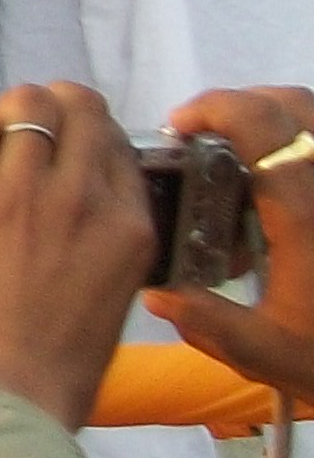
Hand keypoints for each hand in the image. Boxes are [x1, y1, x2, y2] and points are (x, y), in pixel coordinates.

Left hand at [0, 80, 156, 426]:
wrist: (3, 399)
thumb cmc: (55, 369)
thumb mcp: (112, 299)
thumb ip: (104, 242)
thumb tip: (82, 203)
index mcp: (129, 230)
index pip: (116, 143)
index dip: (88, 137)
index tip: (69, 149)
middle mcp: (83, 200)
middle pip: (75, 106)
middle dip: (53, 109)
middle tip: (30, 132)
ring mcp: (22, 193)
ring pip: (25, 105)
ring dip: (9, 117)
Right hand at [144, 84, 313, 403]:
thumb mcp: (272, 355)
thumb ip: (211, 324)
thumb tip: (158, 294)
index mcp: (304, 213)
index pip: (257, 124)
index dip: (211, 108)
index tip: (181, 129)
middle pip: (293, 103)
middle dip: (242, 102)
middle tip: (211, 136)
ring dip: (278, 116)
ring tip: (251, 153)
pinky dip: (305, 139)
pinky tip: (291, 179)